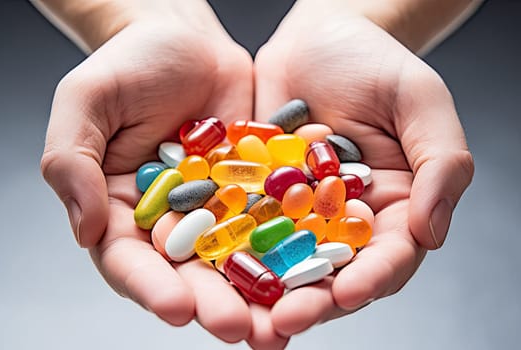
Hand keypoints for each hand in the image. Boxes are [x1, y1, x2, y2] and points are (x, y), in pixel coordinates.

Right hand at [39, 8, 266, 343]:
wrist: (186, 40)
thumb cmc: (129, 65)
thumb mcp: (87, 102)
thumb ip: (71, 161)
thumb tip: (85, 229)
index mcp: (124, 211)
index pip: (131, 262)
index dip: (152, 288)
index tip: (177, 308)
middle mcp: (173, 219)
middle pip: (191, 273)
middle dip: (216, 304)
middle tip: (243, 331)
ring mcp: (219, 208)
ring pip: (239, 257)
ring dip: (261, 291)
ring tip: (285, 320)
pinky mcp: (256, 189)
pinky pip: (276, 218)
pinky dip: (295, 242)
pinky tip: (317, 265)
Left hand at [253, 0, 473, 339]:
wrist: (318, 37)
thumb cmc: (377, 64)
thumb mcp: (421, 103)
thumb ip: (440, 164)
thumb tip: (432, 233)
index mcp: (390, 207)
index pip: (388, 256)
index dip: (371, 279)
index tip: (349, 295)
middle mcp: (342, 218)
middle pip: (330, 271)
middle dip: (309, 301)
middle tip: (282, 323)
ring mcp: (296, 210)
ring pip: (282, 259)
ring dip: (263, 289)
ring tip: (242, 314)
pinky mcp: (258, 193)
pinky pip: (243, 223)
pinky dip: (227, 246)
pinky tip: (209, 265)